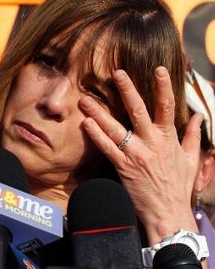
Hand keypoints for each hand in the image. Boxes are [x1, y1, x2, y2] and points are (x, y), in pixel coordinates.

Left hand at [79, 66, 202, 244]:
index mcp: (169, 139)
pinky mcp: (123, 167)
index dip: (163, 87)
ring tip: (86, 99)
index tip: (158, 70)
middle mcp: (152, 143)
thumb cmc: (179, 186)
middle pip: (138, 111)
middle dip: (127, 90)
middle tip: (116, 73)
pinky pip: (107, 148)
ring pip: (116, 128)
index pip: (167, 107)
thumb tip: (198, 117)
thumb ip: (193, 136)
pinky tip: (86, 123)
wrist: (169, 214)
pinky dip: (96, 135)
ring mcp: (136, 155)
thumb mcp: (191, 160)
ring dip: (100, 112)